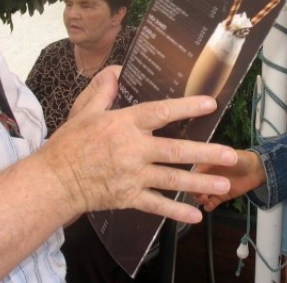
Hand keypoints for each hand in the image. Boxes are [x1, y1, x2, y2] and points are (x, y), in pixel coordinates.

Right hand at [41, 66, 237, 223]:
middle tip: (231, 155)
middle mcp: (133, 150)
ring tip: (223, 182)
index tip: (210, 104)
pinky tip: (195, 215)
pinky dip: (176, 211)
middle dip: (206, 153)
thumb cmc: (69, 145)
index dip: (187, 107)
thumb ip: (104, 91)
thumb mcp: (85, 112)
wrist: (54, 181)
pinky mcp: (128, 197)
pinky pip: (156, 205)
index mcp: (124, 125)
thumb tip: (117, 70)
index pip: (161, 112)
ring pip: (172, 179)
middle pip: (176, 151)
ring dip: (199, 181)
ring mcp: (132, 176)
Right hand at [194, 149, 265, 211]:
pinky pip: (211, 202)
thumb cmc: (242, 159)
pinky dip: (209, 206)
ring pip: (201, 195)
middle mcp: (207, 176)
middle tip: (201, 195)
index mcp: (206, 163)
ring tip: (206, 200)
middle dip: (195, 191)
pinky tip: (209, 206)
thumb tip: (206, 156)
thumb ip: (219, 157)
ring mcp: (214, 187)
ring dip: (201, 199)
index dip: (192, 178)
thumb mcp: (230, 156)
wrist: (257, 170)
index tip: (194, 184)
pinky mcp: (221, 196)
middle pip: (195, 185)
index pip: (194, 172)